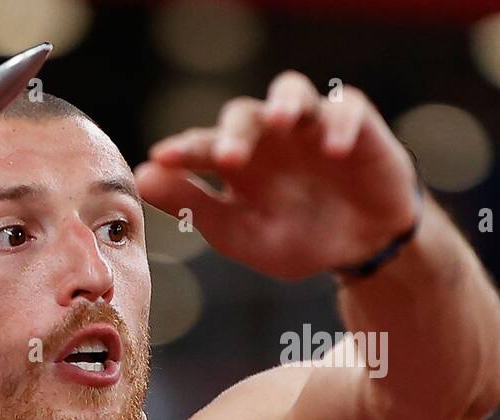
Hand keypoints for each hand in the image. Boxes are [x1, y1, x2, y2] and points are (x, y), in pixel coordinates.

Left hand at [135, 71, 419, 279]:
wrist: (357, 248)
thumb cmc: (294, 238)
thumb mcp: (240, 233)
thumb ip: (194, 204)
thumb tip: (142, 176)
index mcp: (235, 162)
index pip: (202, 146)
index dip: (182, 150)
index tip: (161, 158)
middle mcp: (268, 137)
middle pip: (243, 115)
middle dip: (234, 132)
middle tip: (228, 158)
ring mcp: (309, 126)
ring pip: (291, 91)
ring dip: (284, 103)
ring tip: (280, 122)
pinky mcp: (355, 123)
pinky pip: (347, 108)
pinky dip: (340, 124)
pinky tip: (334, 151)